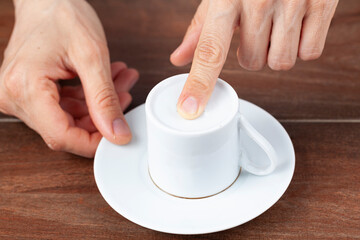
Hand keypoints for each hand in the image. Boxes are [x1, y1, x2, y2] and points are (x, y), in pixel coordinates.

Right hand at [0, 0, 138, 156]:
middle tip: (125, 95)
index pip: (61, 135)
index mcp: (24, 87)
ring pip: (68, 118)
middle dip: (101, 117)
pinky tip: (108, 82)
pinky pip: (63, 107)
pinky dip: (89, 98)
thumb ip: (105, 99)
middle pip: (65, 129)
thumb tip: (118, 133)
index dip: (93, 142)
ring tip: (120, 82)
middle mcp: (14, 95)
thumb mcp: (92, 56)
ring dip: (99, 105)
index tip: (119, 136)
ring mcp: (20, 95)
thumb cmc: (62, 15)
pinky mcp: (30, 92)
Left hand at [170, 0, 337, 118]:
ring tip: (275, 24)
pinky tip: (295, 24)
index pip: (210, 50)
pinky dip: (301, 45)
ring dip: (275, 51)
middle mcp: (259, 1)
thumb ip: (201, 28)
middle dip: (251, 51)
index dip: (200, 83)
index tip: (190, 108)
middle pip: (251, 63)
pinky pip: (309, 53)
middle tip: (255, 28)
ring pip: (280, 62)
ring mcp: (293, 3)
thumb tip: (180, 58)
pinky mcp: (321, 5)